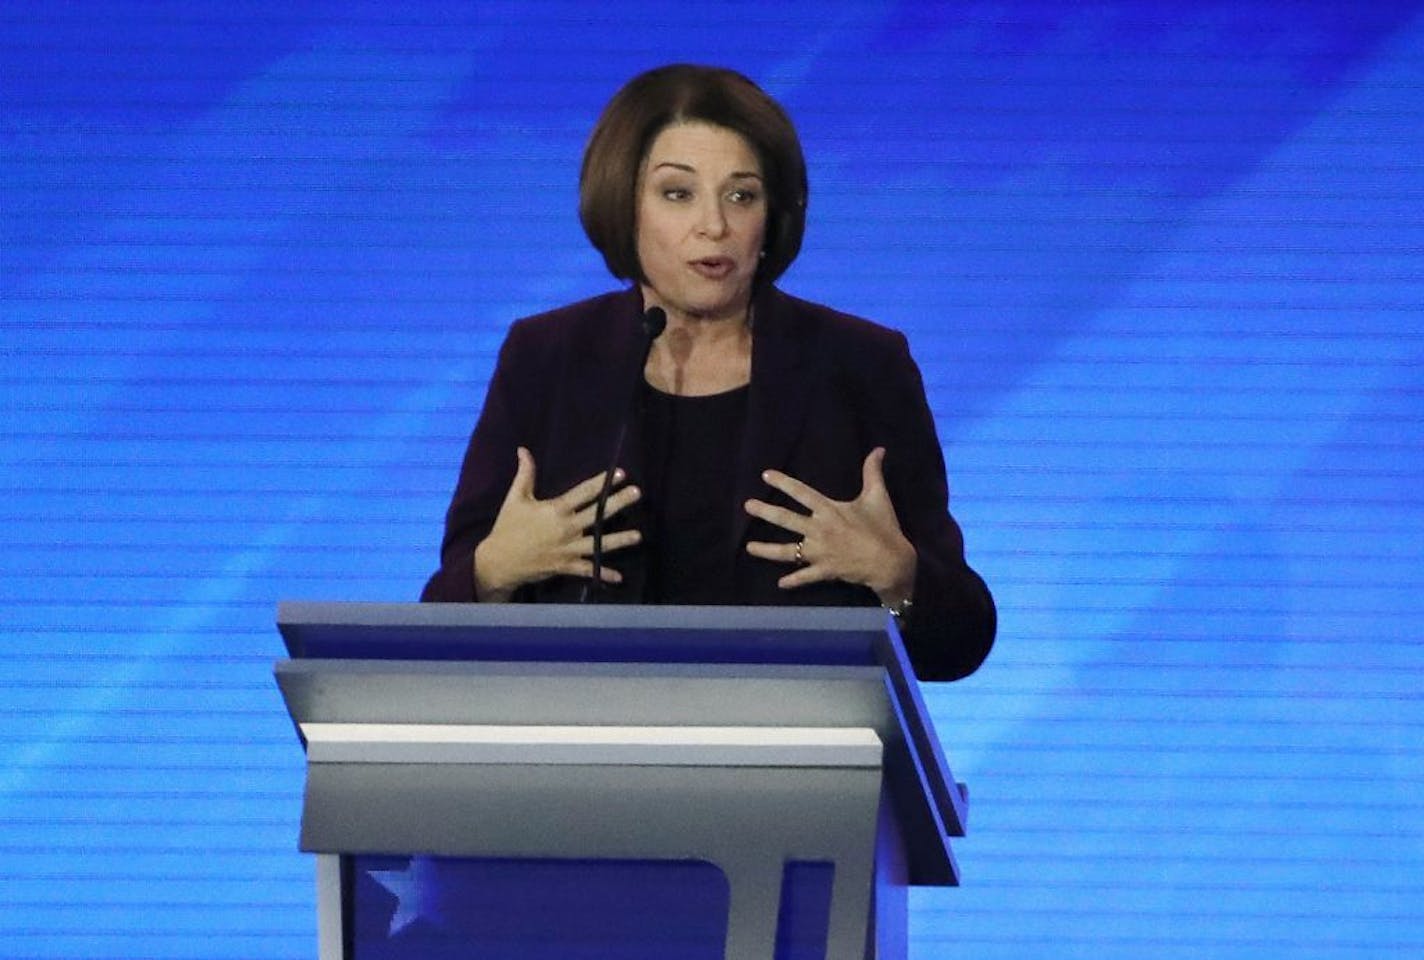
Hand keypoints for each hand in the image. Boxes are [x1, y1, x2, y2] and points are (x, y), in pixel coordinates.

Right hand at [474, 447, 641, 600]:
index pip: (583, 492)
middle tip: (638, 493)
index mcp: (555, 510)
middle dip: (618, 503)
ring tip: (638, 536)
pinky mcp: (565, 566)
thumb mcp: (515, 498)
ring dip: (619, 540)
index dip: (602, 482)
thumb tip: (523, 449)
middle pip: (597, 514)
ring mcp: (567, 549)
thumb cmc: (508, 527)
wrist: (498, 561)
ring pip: (598, 544)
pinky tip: (619, 577)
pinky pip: (587, 570)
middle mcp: (566, 528)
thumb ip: (525, 474)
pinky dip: (602, 574)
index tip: (620, 473)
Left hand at [744, 447, 915, 603]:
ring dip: (767, 550)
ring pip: (788, 552)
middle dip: (765, 512)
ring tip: (749, 548)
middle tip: (748, 506)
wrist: (891, 562)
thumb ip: (872, 472)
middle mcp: (819, 530)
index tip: (765, 475)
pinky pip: (805, 577)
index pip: (802, 493)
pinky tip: (781, 583)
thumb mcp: (878, 496)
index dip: (784, 483)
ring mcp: (820, 552)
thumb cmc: (883, 528)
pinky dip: (793, 581)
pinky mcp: (825, 570)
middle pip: (786, 519)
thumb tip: (878, 449)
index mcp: (829, 510)